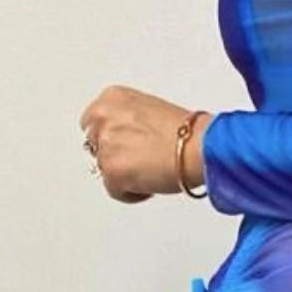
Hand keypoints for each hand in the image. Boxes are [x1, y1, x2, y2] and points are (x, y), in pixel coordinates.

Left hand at [77, 85, 210, 202]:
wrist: (198, 147)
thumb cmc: (186, 131)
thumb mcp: (151, 111)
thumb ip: (130, 122)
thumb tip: (129, 139)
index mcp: (113, 98)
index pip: (93, 121)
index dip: (110, 136)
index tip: (124, 144)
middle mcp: (104, 119)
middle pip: (96, 146)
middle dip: (115, 155)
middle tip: (137, 162)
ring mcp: (106, 146)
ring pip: (105, 170)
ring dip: (124, 175)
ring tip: (149, 173)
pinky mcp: (112, 173)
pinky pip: (114, 191)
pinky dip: (131, 193)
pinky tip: (149, 185)